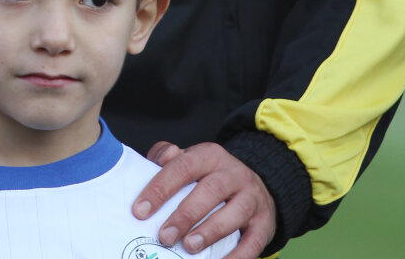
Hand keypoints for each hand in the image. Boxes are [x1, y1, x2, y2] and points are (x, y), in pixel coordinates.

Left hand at [132, 141, 275, 257]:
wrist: (255, 186)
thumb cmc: (210, 177)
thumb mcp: (191, 160)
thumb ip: (169, 158)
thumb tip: (161, 159)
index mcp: (210, 155)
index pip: (183, 167)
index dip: (160, 188)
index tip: (140, 211)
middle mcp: (233, 173)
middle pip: (210, 190)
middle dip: (186, 214)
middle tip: (164, 235)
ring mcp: (252, 197)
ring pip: (235, 212)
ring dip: (211, 231)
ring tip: (189, 247)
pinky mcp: (264, 222)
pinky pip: (254, 240)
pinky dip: (238, 256)